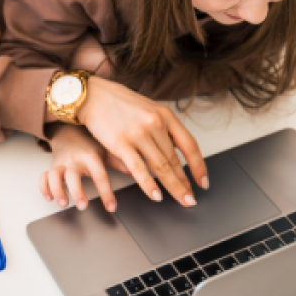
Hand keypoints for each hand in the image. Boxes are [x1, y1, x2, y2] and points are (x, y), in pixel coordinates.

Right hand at [40, 124, 125, 211]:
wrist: (70, 131)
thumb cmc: (90, 144)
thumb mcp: (107, 150)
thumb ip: (120, 161)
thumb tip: (140, 171)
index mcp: (90, 157)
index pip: (100, 175)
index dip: (106, 192)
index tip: (111, 207)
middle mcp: (74, 160)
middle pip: (73, 175)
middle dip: (77, 191)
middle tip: (83, 205)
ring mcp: (62, 164)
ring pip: (54, 175)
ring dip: (57, 190)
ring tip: (63, 203)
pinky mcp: (52, 167)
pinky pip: (44, 176)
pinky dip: (44, 187)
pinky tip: (49, 197)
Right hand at [78, 76, 208, 206]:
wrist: (92, 95)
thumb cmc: (119, 103)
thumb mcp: (148, 109)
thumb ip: (162, 130)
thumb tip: (173, 156)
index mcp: (165, 114)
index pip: (189, 145)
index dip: (198, 166)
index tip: (202, 181)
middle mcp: (155, 123)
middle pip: (175, 159)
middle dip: (184, 182)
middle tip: (191, 198)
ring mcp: (138, 133)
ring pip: (161, 166)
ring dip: (172, 187)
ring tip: (181, 200)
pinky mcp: (121, 143)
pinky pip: (139, 169)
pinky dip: (149, 185)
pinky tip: (156, 195)